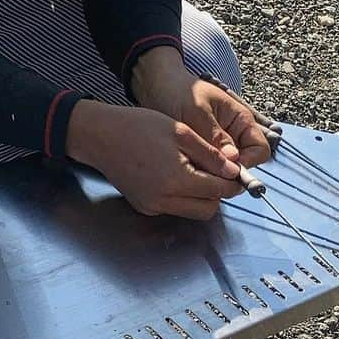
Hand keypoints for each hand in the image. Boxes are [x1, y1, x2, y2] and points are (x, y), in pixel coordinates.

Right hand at [65, 99, 242, 219]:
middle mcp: (163, 200)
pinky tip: (178, 175)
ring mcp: (152, 206)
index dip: (232, 182)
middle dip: (218, 193)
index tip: (238, 173)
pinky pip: (175, 208)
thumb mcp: (181, 132)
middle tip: (219, 172)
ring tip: (197, 170)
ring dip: (202, 196)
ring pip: (192, 211)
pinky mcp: (145, 207)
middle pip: (208, 209)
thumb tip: (232, 171)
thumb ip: (210, 155)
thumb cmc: (138, 127)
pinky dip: (184, 196)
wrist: (100, 135)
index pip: (217, 191)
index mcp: (175, 180)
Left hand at [131, 47, 270, 167]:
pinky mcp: (206, 152)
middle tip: (206, 172)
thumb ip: (216, 137)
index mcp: (242, 120)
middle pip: (245, 164)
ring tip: (192, 166)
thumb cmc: (178, 92)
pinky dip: (202, 171)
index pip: (260, 150)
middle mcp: (235, 135)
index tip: (227, 171)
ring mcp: (221, 145)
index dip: (248, 163)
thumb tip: (233, 161)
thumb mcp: (197, 113)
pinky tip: (187, 166)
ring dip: (213, 172)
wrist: (157, 87)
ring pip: (226, 169)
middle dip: (228, 171)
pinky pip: (210, 168)